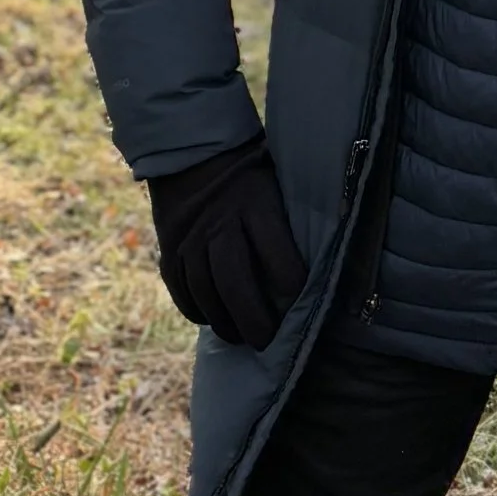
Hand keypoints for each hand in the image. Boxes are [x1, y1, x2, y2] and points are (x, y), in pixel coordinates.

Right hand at [146, 139, 306, 349]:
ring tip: (242, 338)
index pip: (274, 247)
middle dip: (253, 317)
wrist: (191, 155)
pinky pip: (182, 292)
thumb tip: (328, 255)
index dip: (290, 279)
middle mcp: (219, 222)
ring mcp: (190, 239)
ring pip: (205, 291)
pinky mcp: (169, 253)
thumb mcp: (275, 180)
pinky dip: (198, 312)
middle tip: (268, 340)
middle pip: (234, 279)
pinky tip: (213, 320)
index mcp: (254, 201)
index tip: (301, 300)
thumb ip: (291, 216)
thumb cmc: (249, 175)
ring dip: (225, 322)